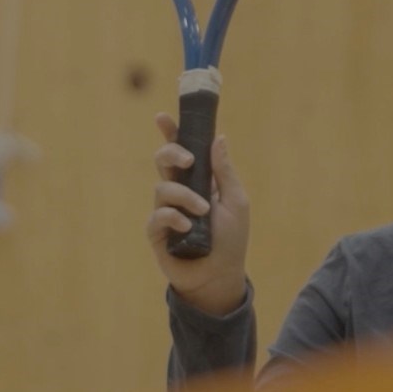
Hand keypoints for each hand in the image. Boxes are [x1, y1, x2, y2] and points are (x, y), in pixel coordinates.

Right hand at [147, 115, 250, 314]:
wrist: (221, 275)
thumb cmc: (231, 239)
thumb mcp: (236, 201)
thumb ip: (225, 171)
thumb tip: (219, 138)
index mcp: (199, 180)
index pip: (183, 151)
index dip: (172, 132)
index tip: (164, 116)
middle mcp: (179, 191)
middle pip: (163, 160)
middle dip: (171, 153)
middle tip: (188, 161)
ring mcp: (166, 210)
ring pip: (163, 188)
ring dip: (185, 197)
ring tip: (202, 213)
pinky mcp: (156, 231)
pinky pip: (158, 215)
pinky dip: (175, 218)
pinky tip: (188, 228)